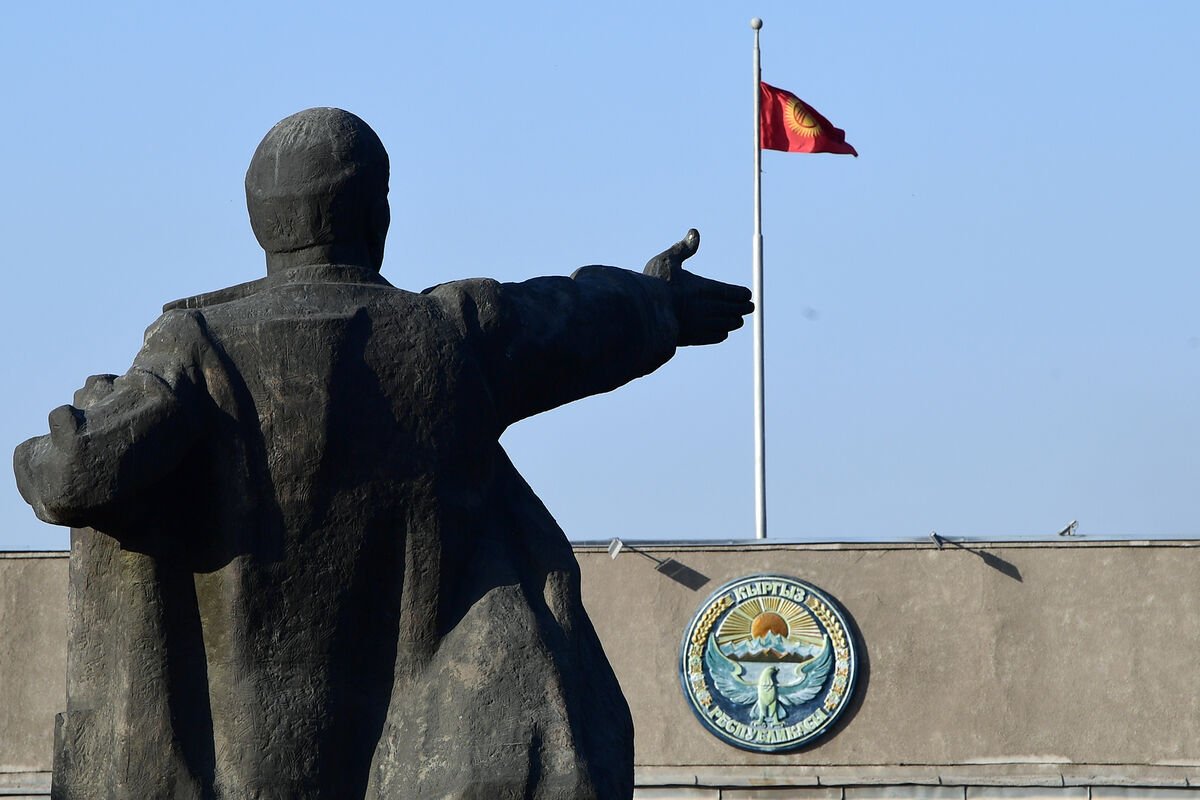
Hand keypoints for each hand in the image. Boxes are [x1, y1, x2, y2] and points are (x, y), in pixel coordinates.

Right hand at [643, 229, 753, 345]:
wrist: (640, 316)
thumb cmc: (653, 285)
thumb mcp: (666, 260)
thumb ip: (683, 249)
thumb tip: (695, 233)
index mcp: (702, 288)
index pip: (730, 292)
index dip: (741, 294)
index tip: (748, 294)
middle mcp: (705, 308)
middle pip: (732, 309)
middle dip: (742, 307)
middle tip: (749, 307)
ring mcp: (700, 325)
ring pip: (726, 324)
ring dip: (733, 321)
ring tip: (737, 320)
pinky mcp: (691, 338)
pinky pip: (714, 337)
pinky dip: (721, 333)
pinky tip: (722, 331)